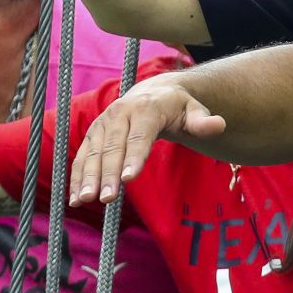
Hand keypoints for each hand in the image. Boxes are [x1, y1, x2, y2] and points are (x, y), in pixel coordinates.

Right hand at [69, 76, 225, 205]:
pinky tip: (74, 198)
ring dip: (87, 177)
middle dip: (108, 173)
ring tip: (84, 200)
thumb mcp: (194, 111)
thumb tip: (219, 125)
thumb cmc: (177, 108)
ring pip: (93, 153)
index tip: (129, 178)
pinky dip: (76, 177)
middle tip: (107, 198)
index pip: (140, 135)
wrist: (152, 93)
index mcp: (145, 108)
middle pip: (113, 146)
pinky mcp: (93, 135)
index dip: (134, 156)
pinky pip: (82, 157)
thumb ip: (203, 122)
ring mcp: (103, 124)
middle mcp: (120, 113)